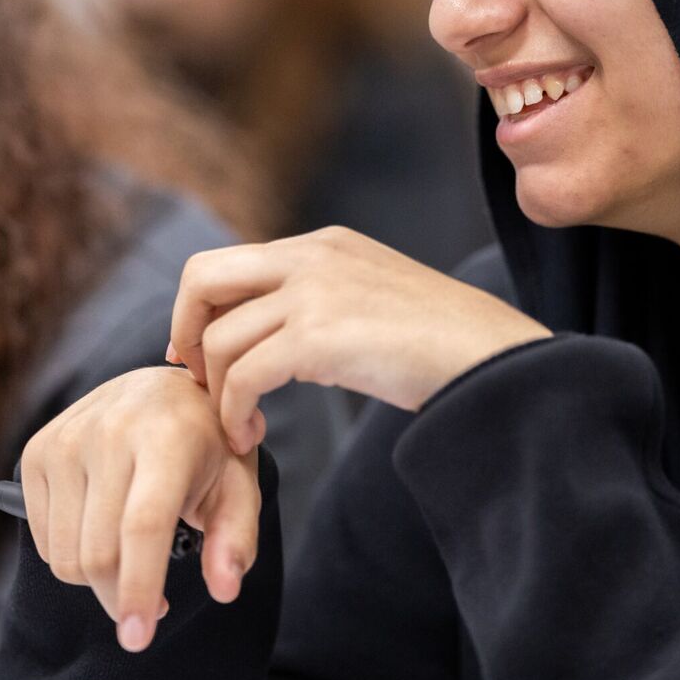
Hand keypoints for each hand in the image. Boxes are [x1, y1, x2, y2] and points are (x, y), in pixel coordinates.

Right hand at [19, 366, 258, 652]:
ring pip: (66, 556)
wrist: (157, 391)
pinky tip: (101, 527)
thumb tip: (225, 589)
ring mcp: (65, 440)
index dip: (139, 587)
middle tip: (152, 606)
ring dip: (97, 580)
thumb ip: (236, 537)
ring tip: (130, 554)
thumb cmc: (206, 448)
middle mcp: (109, 432)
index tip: (138, 638)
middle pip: (99, 554)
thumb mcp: (238, 484)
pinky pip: (44, 541)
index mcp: (167, 438)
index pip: (142, 526)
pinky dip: (73, 554)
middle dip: (121, 599)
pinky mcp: (37, 452)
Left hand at [169, 227, 550, 454]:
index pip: (228, 263)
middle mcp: (311, 258)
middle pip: (202, 278)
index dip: (200, 311)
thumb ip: (323, 302)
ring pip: (220, 340)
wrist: (495, 357)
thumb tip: (275, 336)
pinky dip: (235, 413)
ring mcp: (314, 294)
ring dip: (218, 394)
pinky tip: (251, 433)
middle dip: (184, 333)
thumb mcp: (372, 299)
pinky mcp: (320, 337)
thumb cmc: (445, 345)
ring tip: (242, 427)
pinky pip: (245, 376)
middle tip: (197, 384)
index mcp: (323, 246)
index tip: (201, 356)